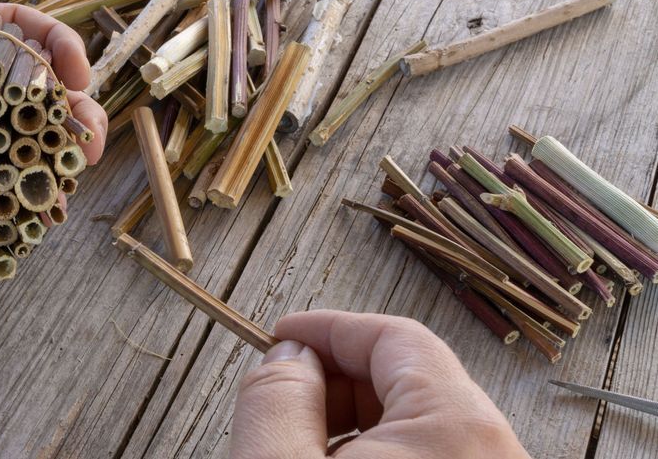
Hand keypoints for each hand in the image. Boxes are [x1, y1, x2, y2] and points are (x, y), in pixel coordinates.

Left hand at [0, 0, 106, 263]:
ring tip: (67, 179)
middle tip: (85, 137)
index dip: (53, 46)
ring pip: (18, 155)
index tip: (72, 75)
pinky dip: (18, 213)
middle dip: (73, 112)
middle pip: (30, 98)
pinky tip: (36, 218)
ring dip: (56, 164)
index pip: (10, 35)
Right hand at [229, 310, 530, 458]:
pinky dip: (383, 457)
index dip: (328, 328)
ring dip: (355, 427)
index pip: (395, 337)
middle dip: (337, 381)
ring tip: (301, 450)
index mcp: (458, 431)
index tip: (279, 337)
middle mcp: (497, 454)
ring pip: (423, 430)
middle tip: (281, 401)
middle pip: (413, 381)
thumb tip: (287, 357)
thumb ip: (276, 400)